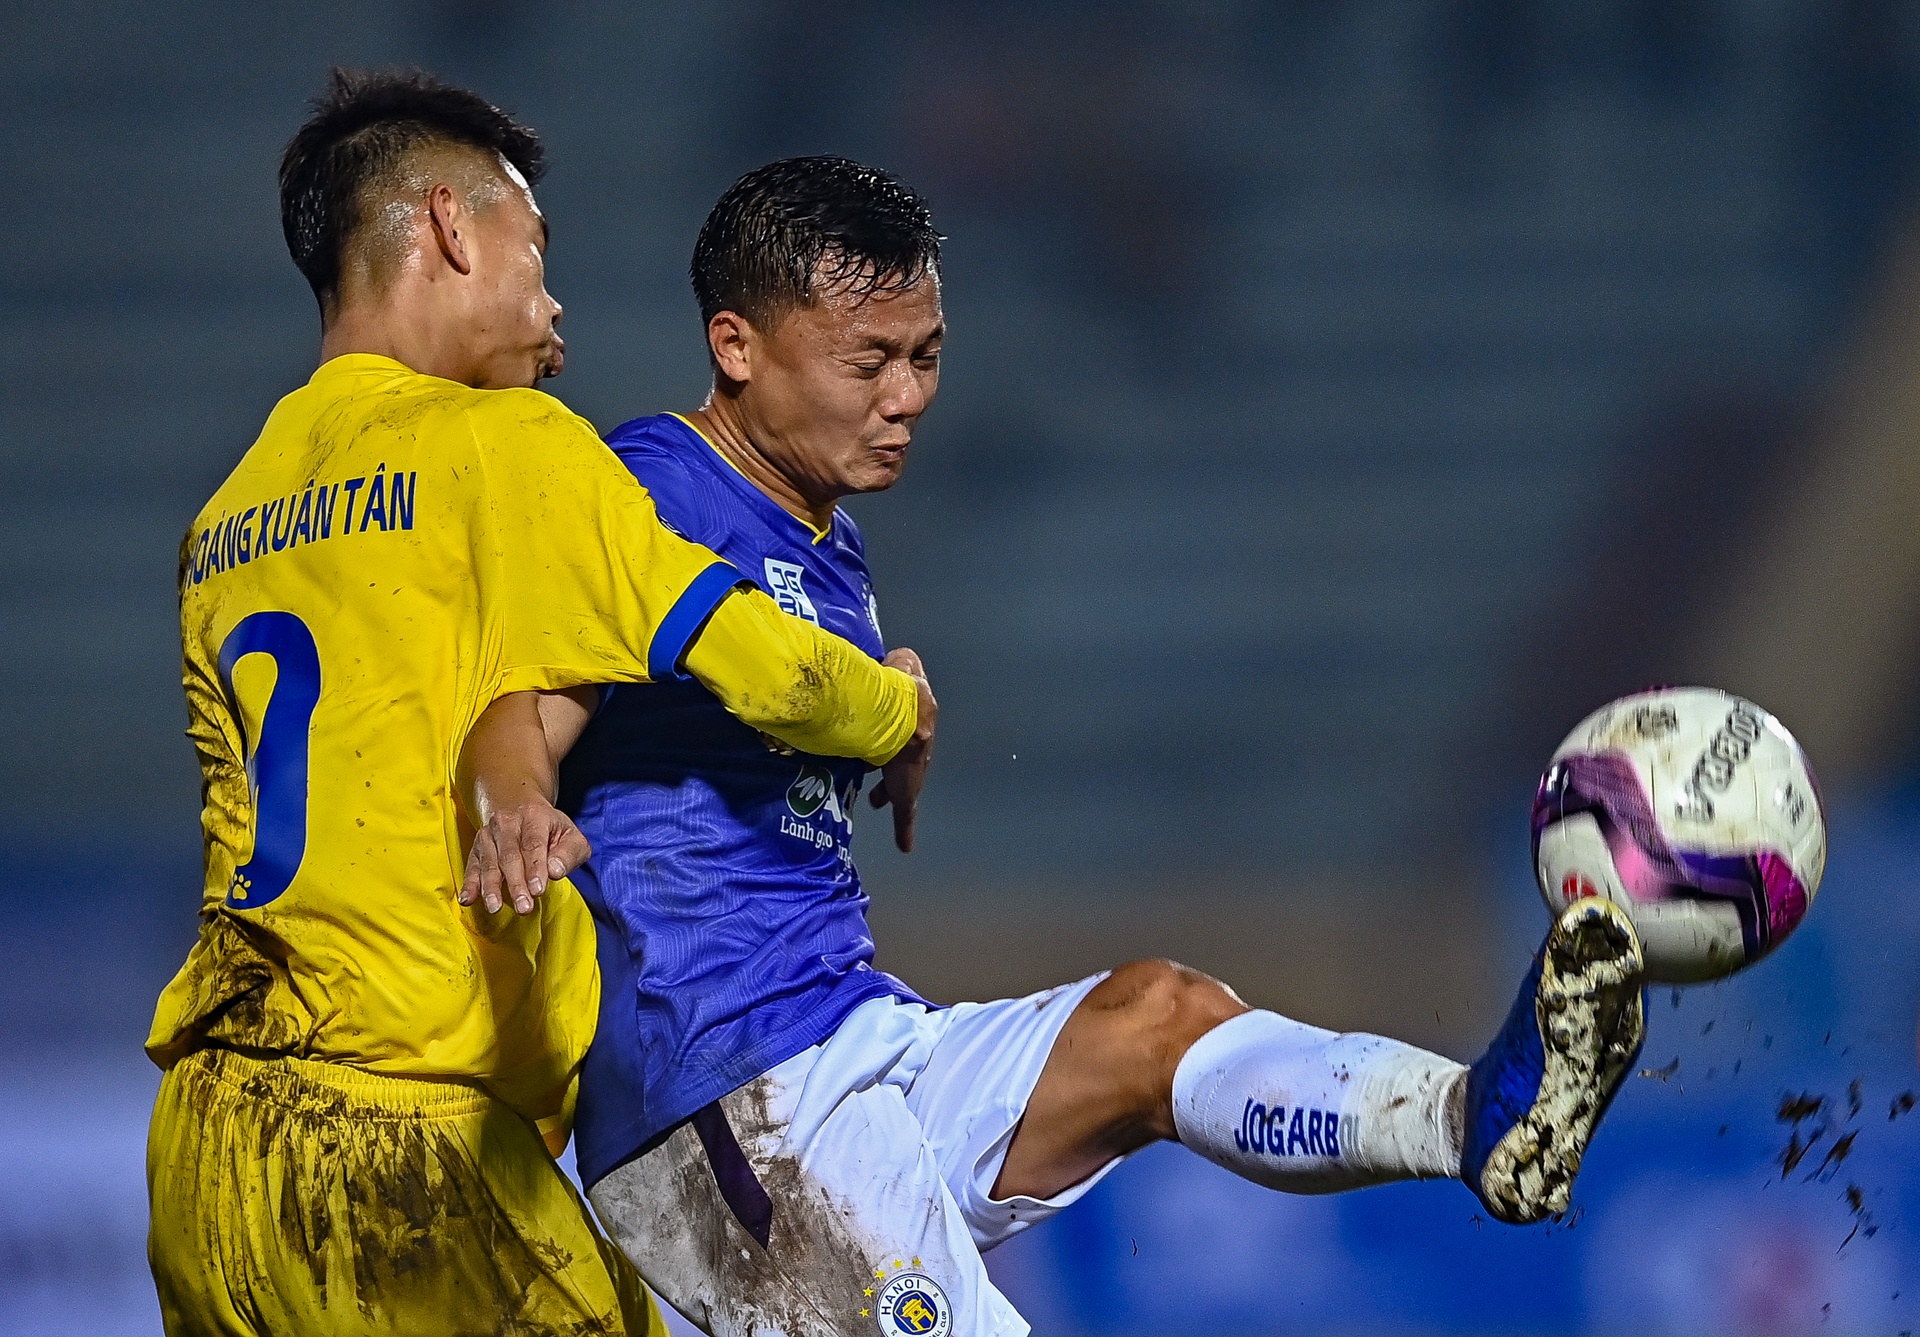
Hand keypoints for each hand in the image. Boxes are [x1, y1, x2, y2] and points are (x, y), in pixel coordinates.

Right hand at [458, 798, 591, 914]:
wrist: (521, 808)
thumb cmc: (550, 829)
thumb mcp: (571, 836)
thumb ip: (569, 854)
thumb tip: (554, 872)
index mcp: (534, 816)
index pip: (534, 844)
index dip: (535, 868)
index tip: (538, 890)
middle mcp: (507, 822)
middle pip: (510, 856)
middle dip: (516, 883)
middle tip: (523, 907)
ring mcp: (489, 834)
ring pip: (489, 863)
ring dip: (491, 887)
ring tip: (495, 907)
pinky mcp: (477, 848)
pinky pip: (472, 867)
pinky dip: (470, 884)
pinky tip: (467, 899)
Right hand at [869, 647, 935, 852]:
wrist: (907, 714)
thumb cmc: (898, 690)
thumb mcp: (901, 666)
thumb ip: (898, 661)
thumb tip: (894, 657)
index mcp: (913, 726)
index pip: (903, 735)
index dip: (890, 739)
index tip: (879, 742)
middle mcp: (915, 751)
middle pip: (902, 764)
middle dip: (889, 770)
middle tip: (874, 777)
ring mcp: (911, 774)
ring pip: (899, 789)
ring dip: (886, 794)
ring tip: (872, 801)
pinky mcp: (906, 793)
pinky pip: (906, 816)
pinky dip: (905, 831)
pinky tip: (905, 846)